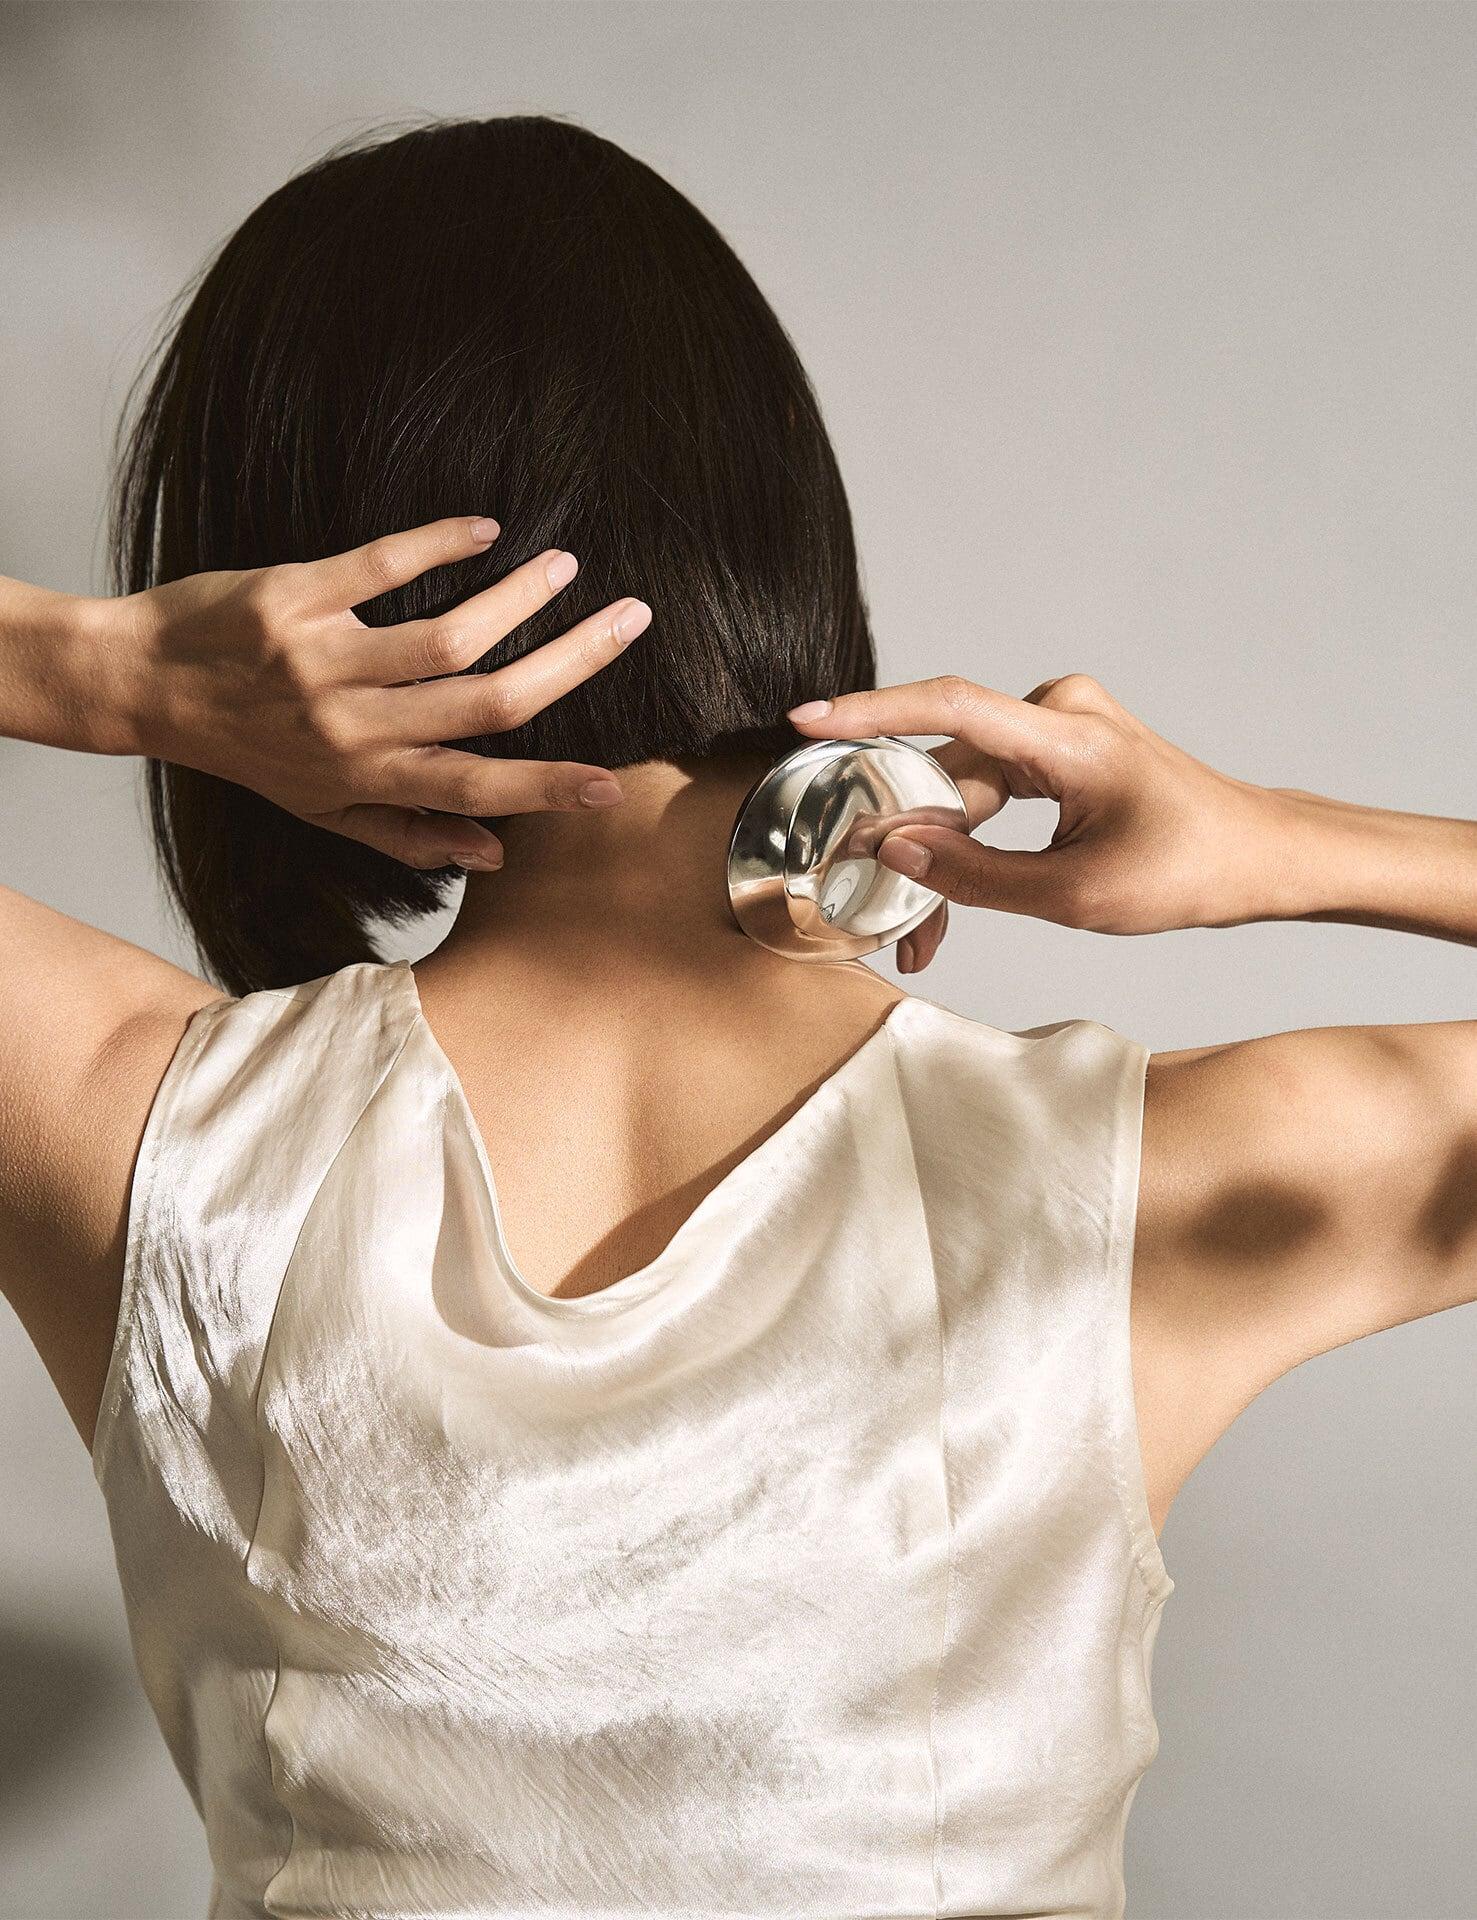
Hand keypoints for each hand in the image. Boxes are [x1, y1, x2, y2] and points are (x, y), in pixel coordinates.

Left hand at [110, 517, 650, 869]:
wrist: (141, 684)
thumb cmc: (243, 750)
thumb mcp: (322, 809)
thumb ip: (409, 833)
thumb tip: (496, 855)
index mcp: (367, 776)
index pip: (476, 785)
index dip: (548, 788)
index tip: (612, 784)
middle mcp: (351, 725)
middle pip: (486, 700)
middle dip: (572, 662)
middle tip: (631, 620)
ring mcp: (323, 659)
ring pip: (448, 634)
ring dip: (520, 596)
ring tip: (566, 567)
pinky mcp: (293, 596)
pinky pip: (380, 565)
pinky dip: (441, 543)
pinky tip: (486, 529)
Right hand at [788, 673, 1296, 969]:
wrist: (1259, 854)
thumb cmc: (1191, 870)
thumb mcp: (1076, 895)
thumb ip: (977, 875)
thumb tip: (895, 851)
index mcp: (1071, 736)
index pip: (951, 708)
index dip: (873, 713)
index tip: (810, 720)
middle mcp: (1060, 712)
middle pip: (952, 771)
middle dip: (914, 845)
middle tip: (891, 922)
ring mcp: (1061, 725)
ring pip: (967, 787)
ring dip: (943, 852)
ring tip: (925, 932)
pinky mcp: (1060, 747)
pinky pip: (993, 788)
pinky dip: (971, 837)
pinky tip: (951, 888)